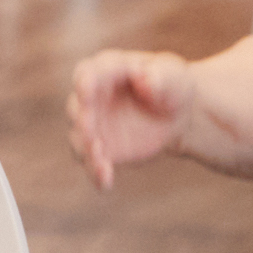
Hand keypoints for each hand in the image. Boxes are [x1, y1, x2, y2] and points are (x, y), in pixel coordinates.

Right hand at [67, 48, 202, 190]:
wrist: (176, 115)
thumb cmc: (172, 86)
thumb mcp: (173, 75)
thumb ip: (160, 75)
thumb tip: (146, 79)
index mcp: (106, 70)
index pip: (88, 73)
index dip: (85, 81)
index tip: (86, 88)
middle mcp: (91, 98)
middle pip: (76, 108)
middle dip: (82, 120)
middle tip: (91, 132)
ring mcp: (92, 125)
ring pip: (79, 139)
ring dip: (87, 150)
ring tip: (101, 161)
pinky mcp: (100, 149)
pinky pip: (92, 162)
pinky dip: (96, 173)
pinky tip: (106, 182)